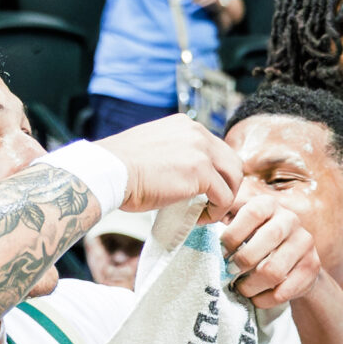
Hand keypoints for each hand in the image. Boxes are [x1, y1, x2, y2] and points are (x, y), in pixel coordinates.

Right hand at [105, 113, 242, 219]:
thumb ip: (175, 155)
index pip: (216, 148)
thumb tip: (186, 176)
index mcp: (185, 125)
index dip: (216, 172)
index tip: (204, 190)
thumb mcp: (154, 149)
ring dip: (224, 199)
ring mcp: (201, 151)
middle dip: (227, 185)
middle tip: (212, 204)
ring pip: (234, 179)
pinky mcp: (202, 172)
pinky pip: (224, 197)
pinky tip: (200, 218)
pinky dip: (216, 212)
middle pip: (232, 161)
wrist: (108, 172)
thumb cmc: (121, 168)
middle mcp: (197, 132)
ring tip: (206, 213)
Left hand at [217, 195, 321, 307]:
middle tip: (229, 272)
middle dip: (242, 261)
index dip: (233, 234)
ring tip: (241, 288)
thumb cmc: (256, 239)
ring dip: (251, 285)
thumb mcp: (241, 223)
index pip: (252, 213)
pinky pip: (284, 291)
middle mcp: (290, 220)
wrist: (294, 259)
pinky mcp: (312, 268)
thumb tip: (197, 221)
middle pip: (266, 240)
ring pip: (274, 271)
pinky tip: (256, 297)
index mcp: (269, 205)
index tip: (221, 251)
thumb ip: (223, 218)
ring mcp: (305, 244)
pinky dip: (264, 299)